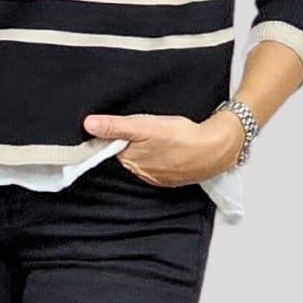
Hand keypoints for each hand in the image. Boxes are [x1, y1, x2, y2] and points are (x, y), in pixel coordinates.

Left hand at [82, 111, 244, 186]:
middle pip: (121, 158)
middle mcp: (139, 174)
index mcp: (129, 162)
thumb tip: (88, 124)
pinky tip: (161, 149)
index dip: (105, 140)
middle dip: (121, 146)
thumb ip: (115, 126)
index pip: (106, 152)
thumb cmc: (180, 137)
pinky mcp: (170, 177)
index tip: (106, 130)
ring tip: (147, 138)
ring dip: (138, 152)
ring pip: (138, 162)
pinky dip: (154, 159)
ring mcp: (155, 177)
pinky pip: (154, 167)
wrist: (214, 149)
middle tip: (130, 130)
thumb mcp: (144, 126)